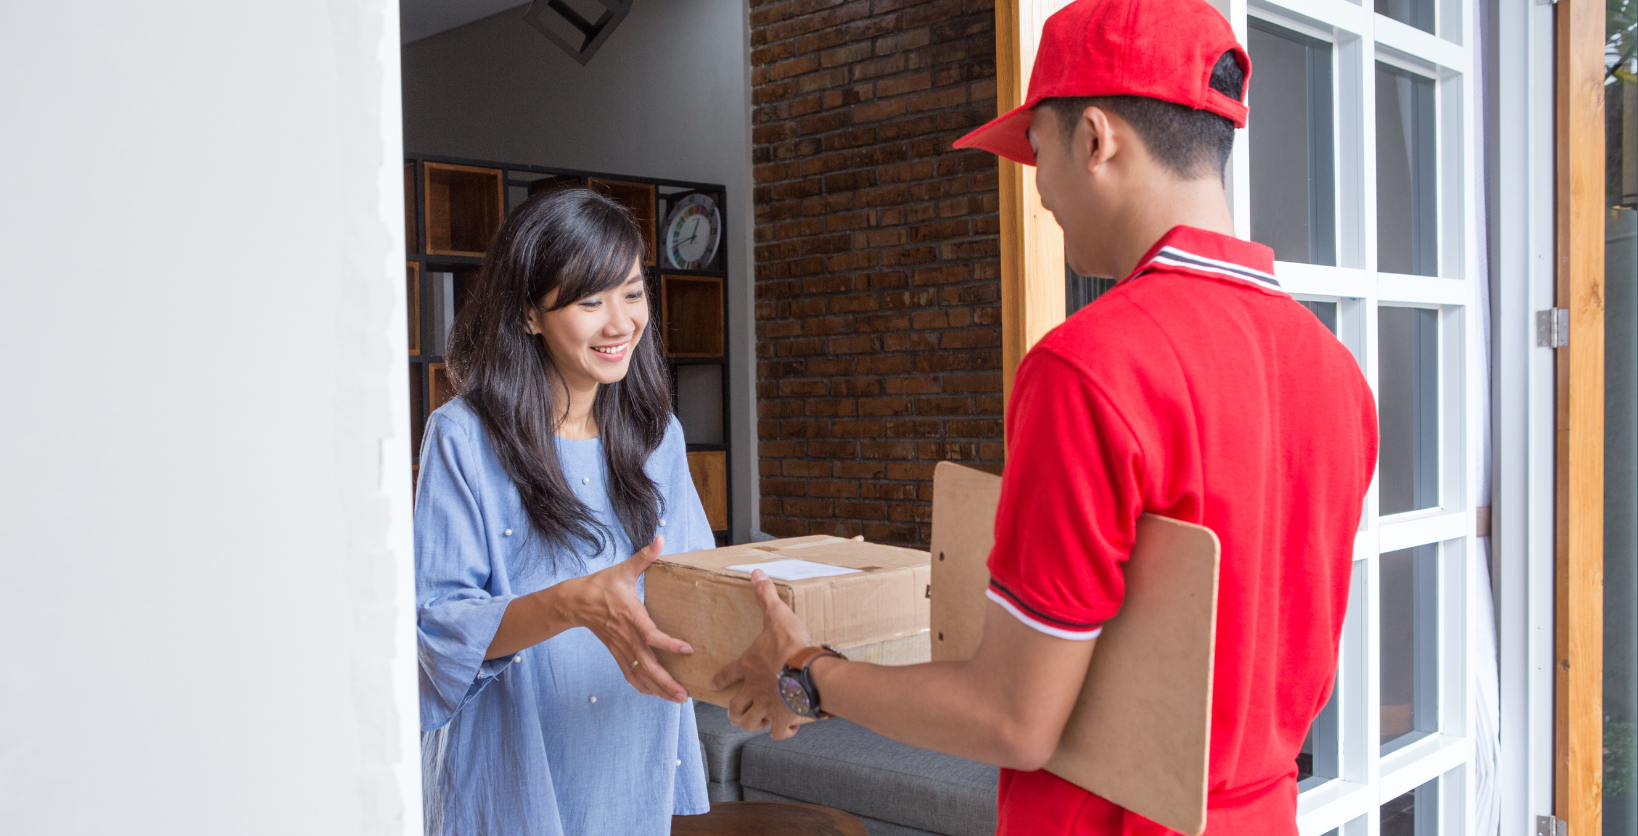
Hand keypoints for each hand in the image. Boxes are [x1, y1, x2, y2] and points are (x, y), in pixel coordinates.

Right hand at [568, 536, 691, 702]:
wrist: (574, 602)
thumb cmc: (602, 584)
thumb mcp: (624, 569)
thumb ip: (644, 556)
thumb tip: (660, 537)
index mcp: (630, 615)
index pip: (650, 634)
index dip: (668, 644)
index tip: (687, 649)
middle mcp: (626, 635)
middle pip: (646, 664)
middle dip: (665, 681)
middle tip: (684, 694)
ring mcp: (620, 647)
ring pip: (639, 674)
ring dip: (658, 689)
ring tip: (677, 699)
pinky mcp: (616, 653)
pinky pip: (629, 674)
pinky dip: (643, 686)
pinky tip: (656, 694)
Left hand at [710, 568, 813, 738]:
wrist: (808, 671)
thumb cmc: (790, 645)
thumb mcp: (777, 614)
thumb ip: (765, 595)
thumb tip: (756, 573)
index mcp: (749, 666)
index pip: (727, 673)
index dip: (720, 679)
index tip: (713, 684)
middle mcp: (754, 689)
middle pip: (736, 707)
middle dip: (734, 712)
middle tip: (737, 712)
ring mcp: (767, 706)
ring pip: (751, 723)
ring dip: (752, 723)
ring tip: (758, 722)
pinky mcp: (783, 719)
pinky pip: (778, 732)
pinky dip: (782, 731)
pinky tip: (787, 728)